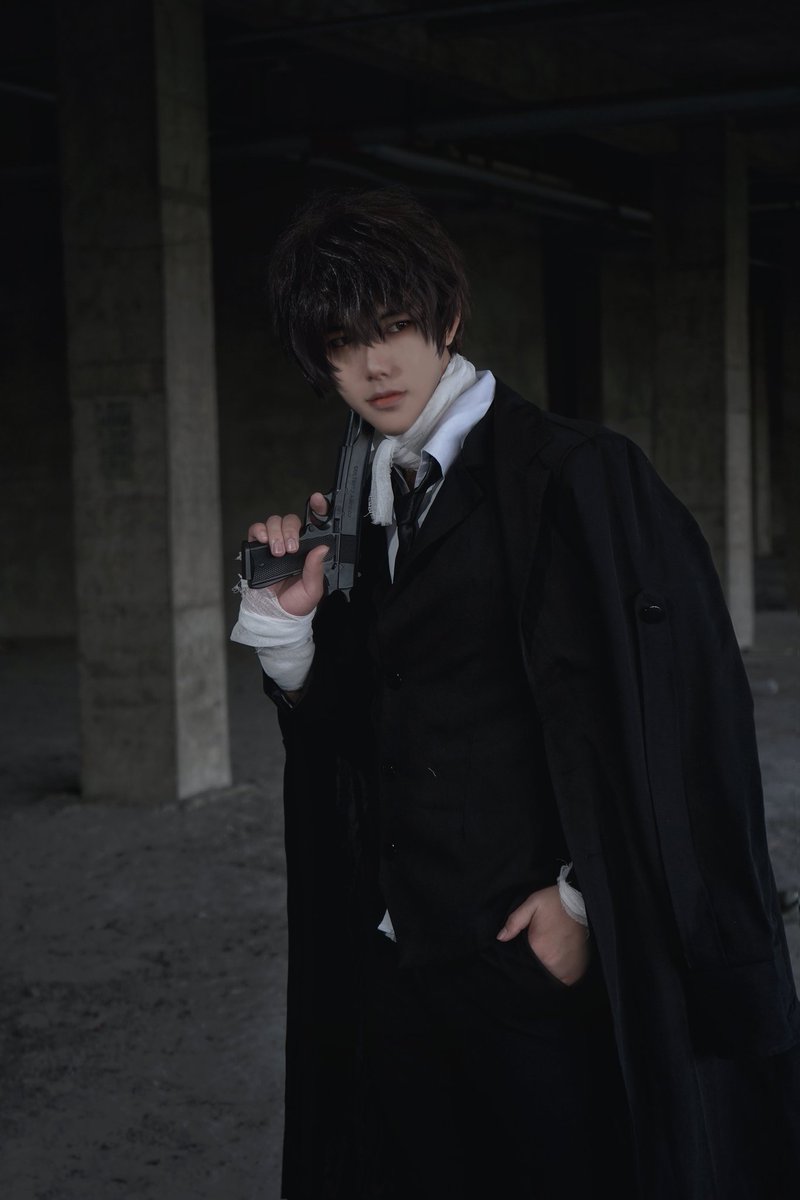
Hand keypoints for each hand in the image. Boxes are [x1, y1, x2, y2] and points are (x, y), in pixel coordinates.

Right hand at [247, 493, 329, 617]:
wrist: (275, 615)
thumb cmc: (296, 603)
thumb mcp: (313, 588)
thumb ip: (316, 568)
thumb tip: (322, 548)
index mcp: (308, 550)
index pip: (314, 524)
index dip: (317, 509)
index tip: (317, 500)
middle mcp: (292, 543)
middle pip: (290, 520)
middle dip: (291, 530)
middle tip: (291, 549)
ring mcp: (274, 544)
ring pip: (274, 522)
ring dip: (276, 533)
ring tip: (278, 552)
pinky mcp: (258, 549)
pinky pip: (256, 530)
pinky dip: (259, 531)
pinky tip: (264, 541)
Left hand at [496, 885, 588, 985]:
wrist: (581, 901)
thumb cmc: (555, 902)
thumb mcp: (532, 904)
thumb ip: (514, 922)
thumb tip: (500, 937)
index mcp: (538, 947)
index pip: (524, 964)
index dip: (523, 960)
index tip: (528, 951)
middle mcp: (552, 962)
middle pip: (537, 973)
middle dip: (536, 967)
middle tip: (541, 952)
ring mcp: (567, 969)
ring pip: (552, 979)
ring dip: (550, 972)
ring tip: (552, 956)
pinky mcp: (577, 971)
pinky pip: (566, 980)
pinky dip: (562, 974)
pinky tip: (561, 961)